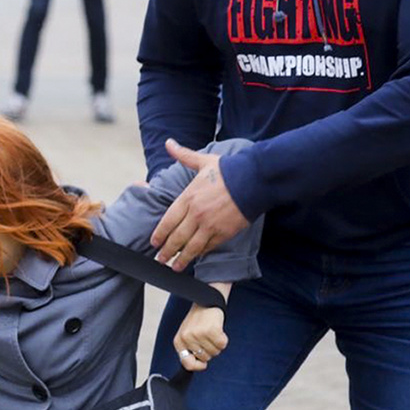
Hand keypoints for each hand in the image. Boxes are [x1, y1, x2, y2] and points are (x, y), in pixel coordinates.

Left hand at [150, 139, 249, 270]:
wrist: (254, 179)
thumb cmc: (229, 170)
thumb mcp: (204, 161)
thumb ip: (183, 155)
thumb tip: (168, 143)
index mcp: (188, 197)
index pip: (168, 220)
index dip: (160, 234)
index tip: (155, 242)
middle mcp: (196, 213)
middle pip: (176, 237)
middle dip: (166, 251)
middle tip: (160, 259)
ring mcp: (210, 225)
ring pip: (191, 247)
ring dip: (181, 258)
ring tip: (174, 266)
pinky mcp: (224, 232)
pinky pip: (208, 247)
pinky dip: (200, 254)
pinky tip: (195, 258)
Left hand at [173, 284, 230, 371]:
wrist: (207, 301)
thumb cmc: (198, 320)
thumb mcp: (188, 335)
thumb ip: (191, 350)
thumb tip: (200, 366)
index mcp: (179, 341)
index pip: (187, 363)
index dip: (197, 366)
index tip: (203, 363)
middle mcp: (187, 338)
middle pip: (205, 358)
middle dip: (210, 350)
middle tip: (208, 337)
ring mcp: (198, 334)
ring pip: (214, 352)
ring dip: (217, 344)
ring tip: (212, 332)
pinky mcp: (211, 330)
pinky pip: (222, 344)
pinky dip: (223, 339)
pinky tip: (218, 330)